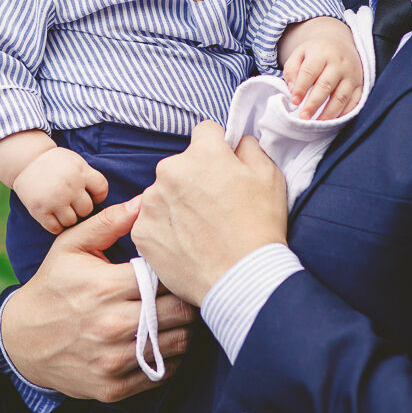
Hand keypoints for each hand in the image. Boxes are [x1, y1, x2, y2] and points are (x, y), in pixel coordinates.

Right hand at [2, 200, 197, 401]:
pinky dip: (171, 357)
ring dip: (184, 329)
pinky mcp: (113, 387)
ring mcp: (112, 359)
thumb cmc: (53, 286)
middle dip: (188, 300)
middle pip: (179, 312)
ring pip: (177, 344)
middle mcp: (110, 325)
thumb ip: (109, 222)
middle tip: (187, 293)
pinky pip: (162, 372)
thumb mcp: (71, 246)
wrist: (21, 341)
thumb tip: (144, 202)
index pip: (165, 278)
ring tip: (178, 316)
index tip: (176, 269)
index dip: (175, 272)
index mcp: (104, 287)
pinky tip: (162, 340)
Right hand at [13, 147, 109, 233]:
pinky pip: (56, 228)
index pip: (101, 190)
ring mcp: (54, 199)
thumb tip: (111, 200)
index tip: (89, 195)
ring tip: (60, 208)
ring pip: (72, 221)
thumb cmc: (56, 163)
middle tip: (70, 202)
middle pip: (87, 209)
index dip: (98, 195)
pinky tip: (52, 215)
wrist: (25, 160)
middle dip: (80, 207)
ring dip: (68, 217)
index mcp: (80, 171)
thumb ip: (89, 178)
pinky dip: (55, 225)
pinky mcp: (40, 210)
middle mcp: (69, 185)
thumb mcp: (76, 162)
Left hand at [133, 121, 287, 305]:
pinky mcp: (142, 231)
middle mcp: (170, 171)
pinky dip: (165, 229)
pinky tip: (186, 243)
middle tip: (214, 205)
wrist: (242, 280)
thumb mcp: (270, 177)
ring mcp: (152, 202)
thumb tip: (236, 141)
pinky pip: (152, 220)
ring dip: (177, 203)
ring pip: (164, 192)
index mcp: (202, 153)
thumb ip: (249, 148)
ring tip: (201, 229)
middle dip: (195, 177)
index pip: (205, 132)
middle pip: (181, 164)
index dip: (218, 148)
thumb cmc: (259, 228)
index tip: (224, 168)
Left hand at [279, 17, 362, 118]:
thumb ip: (291, 70)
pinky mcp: (360, 84)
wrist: (340, 43)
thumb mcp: (300, 54)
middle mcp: (339, 63)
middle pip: (326, 86)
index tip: (294, 101)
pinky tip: (333, 121)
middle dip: (314, 104)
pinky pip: (354, 101)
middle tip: (303, 118)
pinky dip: (344, 113)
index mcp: (321, 53)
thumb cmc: (316, 52)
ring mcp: (352, 74)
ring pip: (341, 97)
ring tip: (317, 124)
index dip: (301, 88)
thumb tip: (293, 91)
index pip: (309, 72)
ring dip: (329, 113)